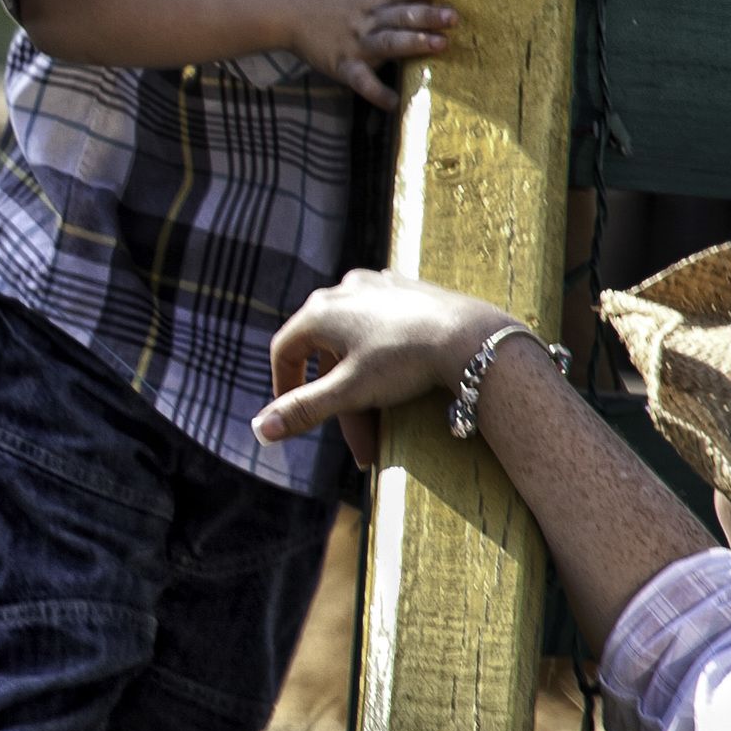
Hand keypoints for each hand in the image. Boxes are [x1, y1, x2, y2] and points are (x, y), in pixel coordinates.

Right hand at [255, 266, 509, 450]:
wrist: (470, 338)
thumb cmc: (404, 362)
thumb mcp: (349, 392)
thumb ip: (303, 409)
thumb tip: (260, 430)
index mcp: (320, 310)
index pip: (285, 350)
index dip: (285, 387)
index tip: (293, 416)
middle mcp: (343, 290)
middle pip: (326, 355)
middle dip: (341, 404)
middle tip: (361, 444)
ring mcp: (376, 285)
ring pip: (355, 344)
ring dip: (362, 386)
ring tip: (384, 423)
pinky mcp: (406, 290)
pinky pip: (381, 329)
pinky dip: (382, 360)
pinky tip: (399, 380)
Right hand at [283, 0, 468, 109]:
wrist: (285, 4)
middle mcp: (372, 16)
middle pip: (404, 15)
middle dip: (428, 16)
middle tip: (453, 18)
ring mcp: (357, 41)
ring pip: (388, 43)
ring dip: (412, 44)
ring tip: (437, 46)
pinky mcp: (342, 63)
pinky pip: (360, 80)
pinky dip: (375, 92)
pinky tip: (392, 103)